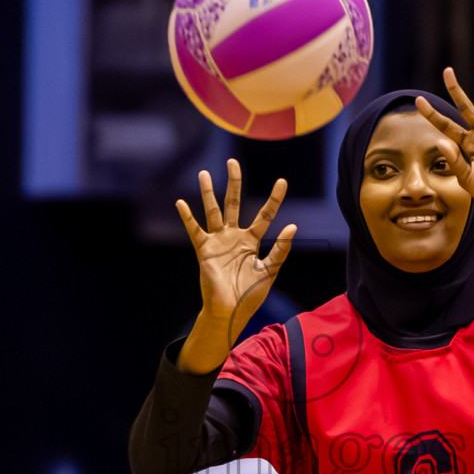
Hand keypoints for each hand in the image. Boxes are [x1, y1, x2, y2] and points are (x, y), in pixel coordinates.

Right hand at [177, 159, 295, 332]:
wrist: (231, 311)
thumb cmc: (250, 295)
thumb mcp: (270, 271)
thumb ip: (281, 249)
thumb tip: (292, 227)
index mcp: (251, 241)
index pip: (264, 215)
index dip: (274, 199)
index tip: (282, 181)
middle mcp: (233, 237)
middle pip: (233, 204)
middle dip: (233, 183)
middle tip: (233, 162)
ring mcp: (218, 242)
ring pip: (213, 211)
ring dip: (208, 193)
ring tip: (204, 173)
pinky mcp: (204, 250)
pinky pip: (195, 231)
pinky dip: (187, 218)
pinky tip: (181, 203)